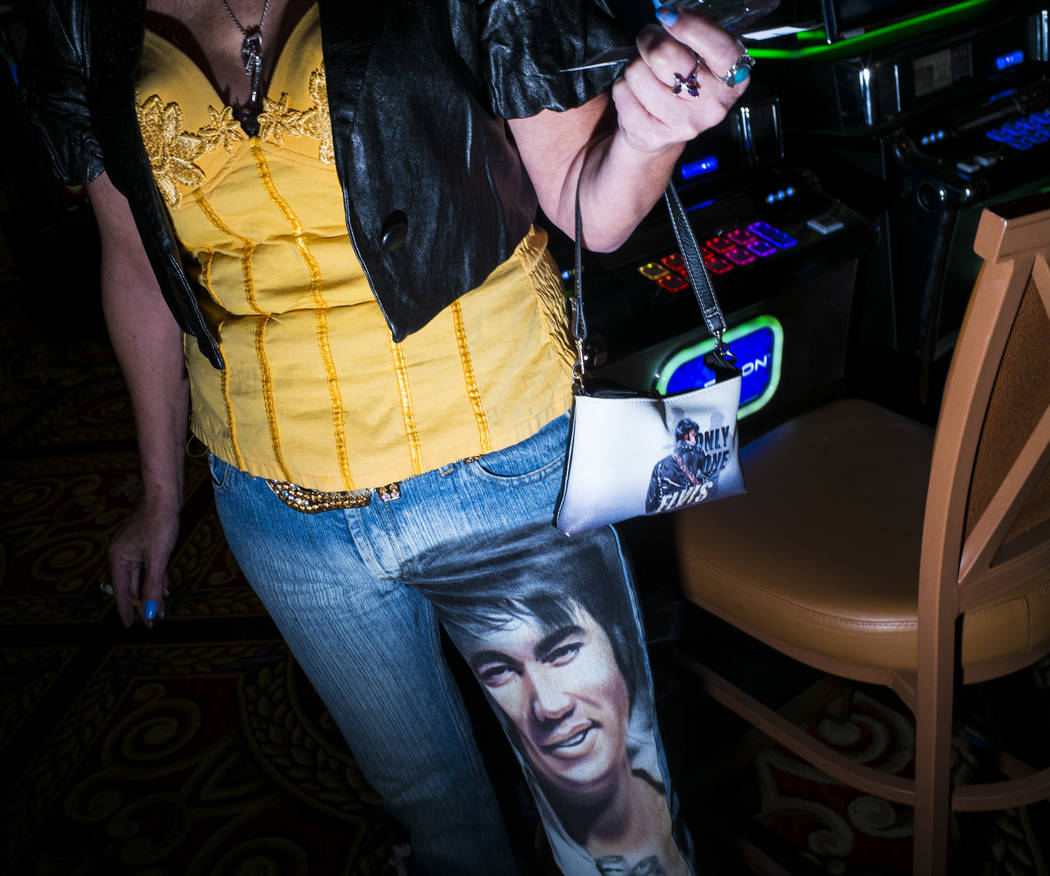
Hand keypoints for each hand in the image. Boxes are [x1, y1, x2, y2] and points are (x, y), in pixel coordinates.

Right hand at [107, 500, 178, 627]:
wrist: (164, 495)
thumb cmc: (160, 522)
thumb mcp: (158, 557)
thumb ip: (153, 585)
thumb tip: (150, 611)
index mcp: (118, 558)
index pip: (123, 591)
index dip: (127, 610)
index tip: (130, 626)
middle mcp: (121, 554)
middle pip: (132, 585)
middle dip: (143, 603)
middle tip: (152, 621)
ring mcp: (132, 547)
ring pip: (141, 576)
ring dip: (151, 591)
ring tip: (159, 608)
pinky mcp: (144, 542)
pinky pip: (148, 566)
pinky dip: (155, 578)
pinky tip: (164, 587)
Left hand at [612, 6, 751, 154]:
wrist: (660, 131)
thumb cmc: (681, 83)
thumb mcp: (699, 58)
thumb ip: (692, 36)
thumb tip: (667, 16)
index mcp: (732, 79)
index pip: (720, 48)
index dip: (692, 27)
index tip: (669, 15)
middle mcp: (712, 105)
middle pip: (665, 55)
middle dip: (649, 40)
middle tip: (650, 42)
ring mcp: (682, 124)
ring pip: (637, 72)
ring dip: (635, 68)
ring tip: (646, 77)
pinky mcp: (652, 135)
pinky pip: (622, 92)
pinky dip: (623, 88)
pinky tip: (637, 96)